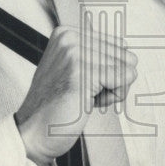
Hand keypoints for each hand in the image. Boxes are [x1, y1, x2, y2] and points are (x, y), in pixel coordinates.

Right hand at [14, 24, 137, 165]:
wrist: (33, 132)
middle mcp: (70, 39)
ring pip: (128, 68)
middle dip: (113, 80)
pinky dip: (112, 97)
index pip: (119, 45)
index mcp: (67, 33)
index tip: (85, 82)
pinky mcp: (82, 73)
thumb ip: (97, 56)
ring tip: (83, 98)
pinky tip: (88, 102)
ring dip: (111, 90)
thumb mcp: (74, 69)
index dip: (110, 70)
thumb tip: (131, 56)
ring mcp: (75, 55)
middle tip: (84, 93)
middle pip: (126, 56)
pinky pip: (124, 79)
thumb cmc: (55, 106)